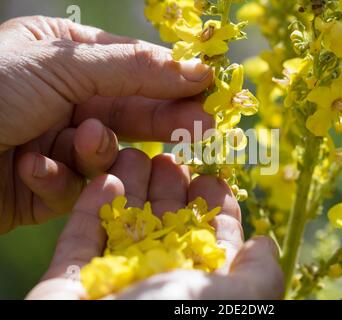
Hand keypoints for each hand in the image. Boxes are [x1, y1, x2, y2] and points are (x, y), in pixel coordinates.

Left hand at [0, 16, 212, 233]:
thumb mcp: (63, 65)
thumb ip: (134, 69)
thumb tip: (196, 69)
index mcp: (64, 54)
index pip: (134, 65)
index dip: (173, 78)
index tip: (209, 89)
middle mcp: (64, 96)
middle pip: (131, 110)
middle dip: (162, 119)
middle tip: (202, 127)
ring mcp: (57, 140)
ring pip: (108, 151)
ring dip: (95, 150)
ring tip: (83, 143)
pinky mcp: (48, 183)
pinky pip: (75, 183)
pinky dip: (57, 178)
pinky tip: (33, 169)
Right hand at [26, 150, 283, 298]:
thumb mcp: (237, 302)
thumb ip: (258, 275)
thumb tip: (264, 245)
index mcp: (200, 290)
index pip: (211, 241)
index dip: (214, 208)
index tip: (212, 178)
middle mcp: (159, 286)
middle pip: (167, 226)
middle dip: (170, 190)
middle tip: (170, 157)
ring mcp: (113, 284)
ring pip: (123, 226)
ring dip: (130, 189)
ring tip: (134, 154)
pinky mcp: (70, 283)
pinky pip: (81, 241)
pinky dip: (92, 209)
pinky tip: (106, 180)